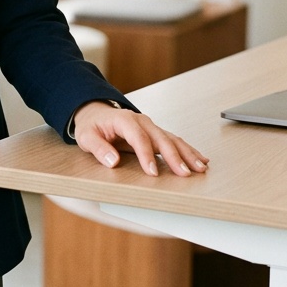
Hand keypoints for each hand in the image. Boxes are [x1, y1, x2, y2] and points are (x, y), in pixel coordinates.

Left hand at [71, 101, 208, 177]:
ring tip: (200, 168)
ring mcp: (151, 126)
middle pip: (161, 139)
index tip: (152, 172)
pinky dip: (188, 150)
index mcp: (124, 120)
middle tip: (185, 173)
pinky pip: (174, 141)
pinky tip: (200, 159)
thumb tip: (113, 161)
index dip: (146, 156)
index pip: (138, 138)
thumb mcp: (86, 136)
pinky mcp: (155, 133)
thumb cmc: (91, 125)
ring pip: (172, 139)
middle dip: (174, 157)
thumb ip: (98, 148)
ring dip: (187, 154)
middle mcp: (142, 121)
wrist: (95, 113)